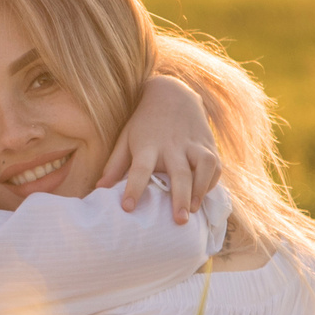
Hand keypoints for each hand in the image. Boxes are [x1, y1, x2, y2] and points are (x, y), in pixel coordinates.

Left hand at [100, 75, 219, 221]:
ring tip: (195, 210)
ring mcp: (193, 144)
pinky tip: (203, 196)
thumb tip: (99, 189)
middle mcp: (172, 145)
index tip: (127, 208)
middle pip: (178, 172)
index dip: (134, 188)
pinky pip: (215, 165)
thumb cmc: (144, 124)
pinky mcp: (208, 144)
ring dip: (201, 189)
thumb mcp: (126, 138)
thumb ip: (115, 164)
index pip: (139, 169)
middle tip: (179, 221)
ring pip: (203, 166)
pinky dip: (212, 182)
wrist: (172, 94)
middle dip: (180, 197)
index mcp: (147, 145)